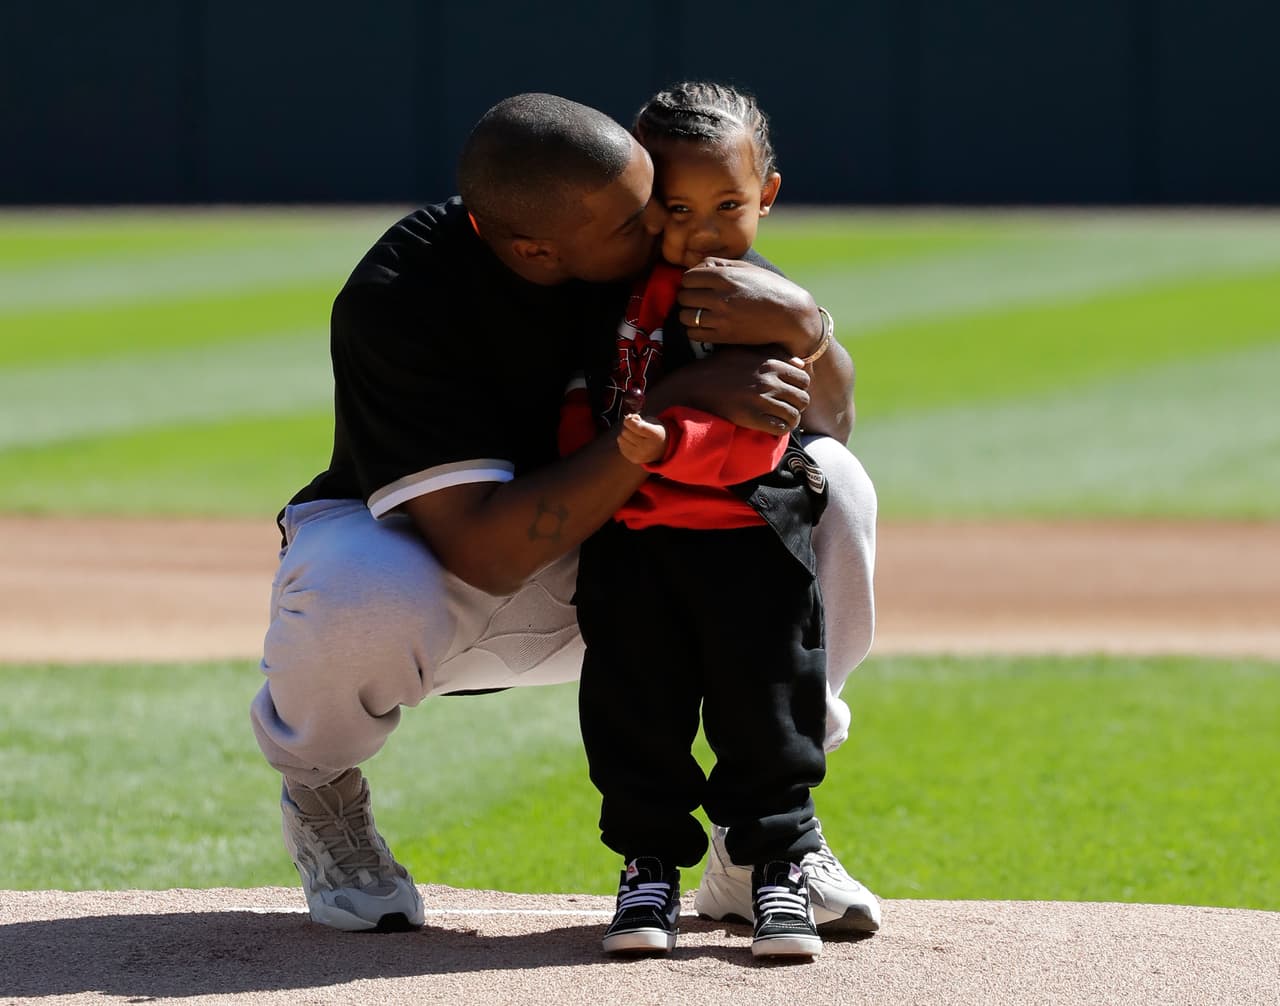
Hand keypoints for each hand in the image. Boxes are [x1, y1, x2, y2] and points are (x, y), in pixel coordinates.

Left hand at [617, 412, 667, 464]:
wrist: (662, 450)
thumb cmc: (654, 432)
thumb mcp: (652, 422)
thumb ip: (639, 419)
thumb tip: (628, 418)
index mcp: (655, 435)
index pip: (636, 426)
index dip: (629, 421)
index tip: (630, 418)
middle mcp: (648, 447)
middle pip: (625, 432)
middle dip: (627, 427)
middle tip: (633, 428)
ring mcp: (640, 455)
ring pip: (621, 439)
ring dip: (624, 435)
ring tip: (632, 435)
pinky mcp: (634, 460)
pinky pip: (621, 447)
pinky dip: (624, 442)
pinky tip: (632, 443)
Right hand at [646, 346, 809, 434]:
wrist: (692, 386)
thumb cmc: (717, 368)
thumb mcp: (745, 352)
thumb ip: (774, 355)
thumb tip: (800, 363)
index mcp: (770, 363)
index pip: (804, 380)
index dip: (799, 388)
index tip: (788, 393)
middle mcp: (769, 381)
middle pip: (803, 399)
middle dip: (796, 406)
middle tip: (784, 408)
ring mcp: (761, 400)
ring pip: (794, 416)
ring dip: (789, 420)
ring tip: (779, 420)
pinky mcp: (752, 418)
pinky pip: (780, 429)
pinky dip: (779, 430)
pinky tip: (771, 427)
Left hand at [677, 258, 823, 357]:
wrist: (790, 315)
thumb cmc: (771, 288)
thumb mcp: (747, 268)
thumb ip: (720, 264)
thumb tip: (697, 266)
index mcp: (725, 277)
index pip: (688, 278)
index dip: (690, 281)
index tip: (697, 284)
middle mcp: (720, 297)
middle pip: (684, 297)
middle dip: (688, 297)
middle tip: (698, 299)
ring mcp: (721, 318)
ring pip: (685, 316)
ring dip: (689, 314)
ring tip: (699, 313)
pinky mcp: (724, 336)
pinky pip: (693, 334)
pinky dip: (694, 330)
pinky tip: (704, 326)